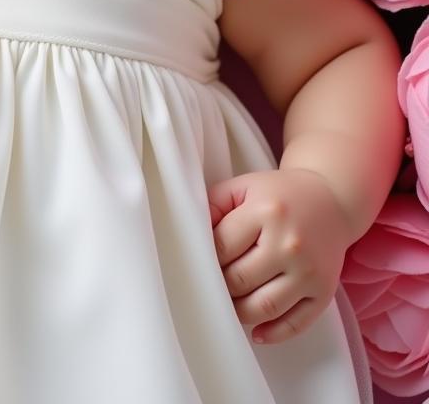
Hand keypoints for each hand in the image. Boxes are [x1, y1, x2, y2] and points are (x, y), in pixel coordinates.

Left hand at [207, 168, 351, 344]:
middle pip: (240, 279)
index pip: (223, 247)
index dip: (205, 258)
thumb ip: (213, 205)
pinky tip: (256, 331)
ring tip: (229, 305)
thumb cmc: (278, 195)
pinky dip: (273, 334)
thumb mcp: (243, 187)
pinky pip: (296, 323)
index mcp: (266, 213)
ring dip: (239, 312)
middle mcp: (289, 244)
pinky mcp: (324, 292)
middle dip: (220, 285)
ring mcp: (309, 272)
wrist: (332, 201)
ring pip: (264, 307)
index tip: (198, 261)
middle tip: (210, 283)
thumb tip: (189, 232)